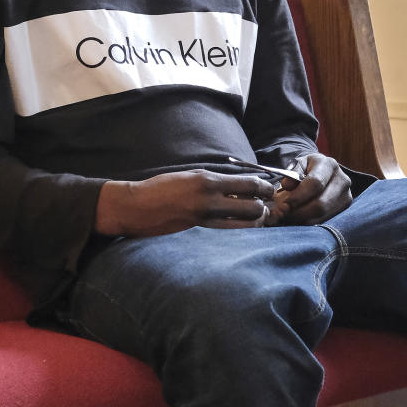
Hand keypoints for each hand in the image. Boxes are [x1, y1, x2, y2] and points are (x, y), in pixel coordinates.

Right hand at [95, 170, 276, 237]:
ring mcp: (204, 216)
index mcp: (207, 179)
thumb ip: (214, 181)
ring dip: (255, 220)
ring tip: (257, 217)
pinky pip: (228, 230)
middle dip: (264, 206)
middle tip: (267, 205)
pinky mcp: (199, 229)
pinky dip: (240, 228)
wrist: (137, 206)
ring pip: (244, 222)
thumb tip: (240, 187)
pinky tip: (243, 226)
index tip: (269, 189)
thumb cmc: (162, 188)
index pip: (248, 183)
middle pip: (252, 205)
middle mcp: (209, 197)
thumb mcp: (190, 176)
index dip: (264, 187)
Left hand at [270, 154, 351, 224]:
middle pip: (321, 203)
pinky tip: (299, 218)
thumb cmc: (307, 169)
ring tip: (290, 216)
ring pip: (322, 215)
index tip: (285, 203)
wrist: (324, 173)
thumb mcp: (297, 166)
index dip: (299, 196)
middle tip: (285, 213)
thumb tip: (287, 185)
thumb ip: (290, 174)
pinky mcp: (345, 208)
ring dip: (302, 219)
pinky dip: (309, 222)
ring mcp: (346, 195)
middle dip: (299, 212)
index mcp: (329, 165)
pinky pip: (325, 220)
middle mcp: (342, 180)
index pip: (315, 183)